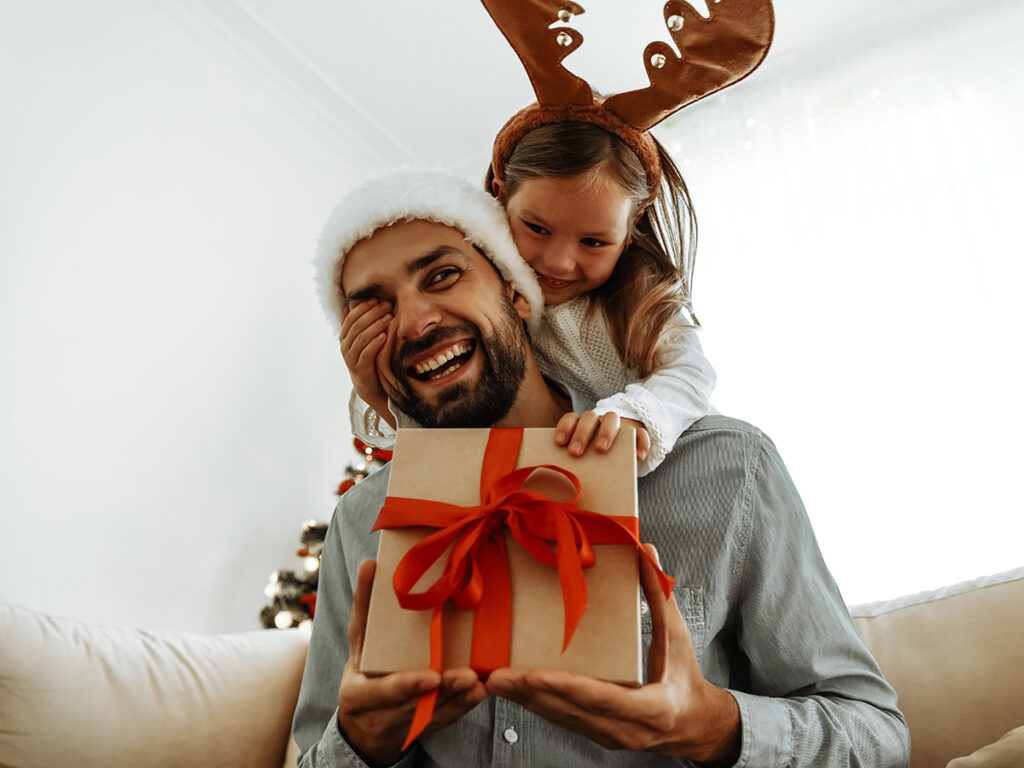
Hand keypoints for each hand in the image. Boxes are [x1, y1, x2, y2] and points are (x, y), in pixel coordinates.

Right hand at [336, 560, 486, 766]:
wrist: (364, 723)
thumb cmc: (362, 671)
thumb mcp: (358, 641)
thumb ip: (364, 607)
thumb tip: (370, 564)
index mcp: (359, 694)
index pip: (384, 691)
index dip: (408, 685)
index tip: (432, 676)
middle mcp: (381, 716)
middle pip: (416, 707)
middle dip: (444, 692)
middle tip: (468, 677)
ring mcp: (404, 727)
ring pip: (435, 716)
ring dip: (459, 699)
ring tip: (479, 682)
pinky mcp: (425, 729)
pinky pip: (446, 720)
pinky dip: (463, 707)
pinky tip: (480, 692)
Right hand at [340, 300, 393, 424]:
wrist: (369, 384)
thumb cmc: (368, 357)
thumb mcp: (362, 339)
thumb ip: (357, 324)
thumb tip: (351, 304)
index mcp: (344, 336)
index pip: (351, 317)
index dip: (363, 307)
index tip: (377, 298)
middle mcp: (345, 346)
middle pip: (357, 325)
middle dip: (373, 313)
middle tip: (387, 305)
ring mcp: (351, 358)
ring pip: (361, 338)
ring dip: (376, 326)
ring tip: (389, 318)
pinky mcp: (360, 368)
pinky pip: (366, 353)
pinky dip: (375, 343)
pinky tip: (385, 336)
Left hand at [484, 545, 740, 763]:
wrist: (694, 725)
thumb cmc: (685, 676)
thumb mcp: (676, 635)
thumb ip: (658, 592)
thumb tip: (645, 549)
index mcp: (652, 707)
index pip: (602, 698)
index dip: (566, 687)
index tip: (532, 675)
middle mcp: (627, 730)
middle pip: (570, 712)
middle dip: (530, 694)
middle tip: (495, 676)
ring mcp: (610, 737)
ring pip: (560, 719)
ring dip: (525, 701)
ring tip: (493, 680)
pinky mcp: (597, 736)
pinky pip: (562, 720)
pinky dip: (536, 704)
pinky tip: (513, 689)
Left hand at [554, 411, 650, 462]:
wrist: (623, 455)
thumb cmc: (594, 462)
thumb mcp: (583, 463)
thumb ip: (571, 468)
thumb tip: (557, 490)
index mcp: (581, 426)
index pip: (571, 419)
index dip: (565, 428)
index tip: (559, 443)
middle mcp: (598, 422)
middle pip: (589, 418)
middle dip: (581, 433)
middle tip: (575, 452)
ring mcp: (618, 424)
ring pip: (612, 418)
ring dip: (606, 432)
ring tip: (601, 450)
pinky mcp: (637, 432)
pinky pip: (641, 433)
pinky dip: (641, 443)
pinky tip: (639, 457)